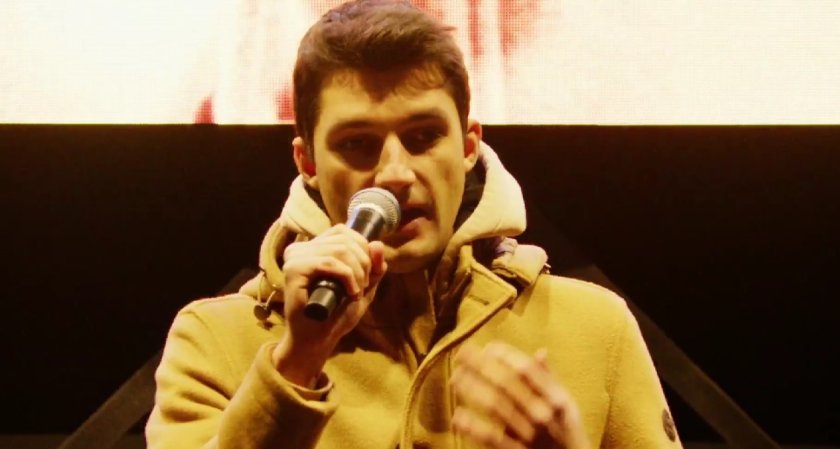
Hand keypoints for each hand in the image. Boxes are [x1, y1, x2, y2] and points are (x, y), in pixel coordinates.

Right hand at [272, 224, 386, 386]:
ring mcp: (295, 257)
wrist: (317, 340)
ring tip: (356, 292)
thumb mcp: (363, 287)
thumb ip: (373, 267)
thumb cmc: (336, 315)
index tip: (366, 275)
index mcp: (315, 248)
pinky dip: (347, 276)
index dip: (362, 248)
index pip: (343, 231)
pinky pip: (329, 262)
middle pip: (345, 239)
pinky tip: (350, 293)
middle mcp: (302, 248)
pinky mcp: (293, 270)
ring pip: (339, 249)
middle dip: (363, 263)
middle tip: (362, 286)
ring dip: (356, 272)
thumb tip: (378, 244)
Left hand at [451, 342, 590, 448]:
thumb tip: (541, 352)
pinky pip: (492, 439)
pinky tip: (458, 415)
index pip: (528, 370)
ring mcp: (529, 435)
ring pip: (496, 407)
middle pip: (507, 384)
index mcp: (557, 398)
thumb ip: (550, 380)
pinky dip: (474, 427)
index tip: (488, 346)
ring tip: (456, 377)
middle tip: (462, 354)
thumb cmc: (566, 432)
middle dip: (482, 366)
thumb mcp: (567, 405)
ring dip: (473, 389)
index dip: (506, 355)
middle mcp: (543, 414)